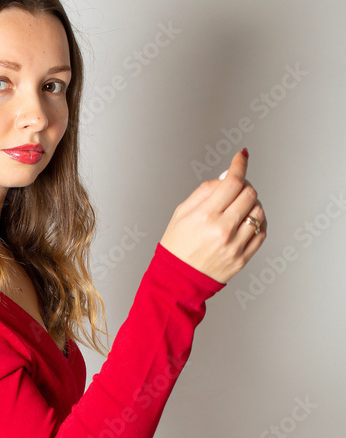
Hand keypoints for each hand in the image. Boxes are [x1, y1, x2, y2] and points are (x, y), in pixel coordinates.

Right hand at [159, 149, 266, 284]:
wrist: (176, 280)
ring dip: (252, 204)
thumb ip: (205, 191)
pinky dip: (258, 223)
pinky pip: (261, 234)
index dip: (240, 164)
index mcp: (205, 216)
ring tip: (240, 208)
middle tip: (236, 189)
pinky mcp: (242, 259)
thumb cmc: (176, 246)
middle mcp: (222, 230)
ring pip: (258, 213)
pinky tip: (247, 222)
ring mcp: (234, 246)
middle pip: (250, 194)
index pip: (233, 181)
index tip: (241, 157)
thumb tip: (226, 176)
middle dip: (244, 186)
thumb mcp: (181, 213)